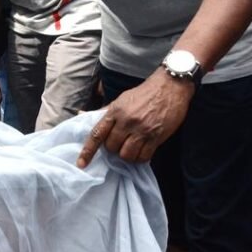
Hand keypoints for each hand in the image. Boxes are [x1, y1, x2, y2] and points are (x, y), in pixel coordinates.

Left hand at [77, 69, 193, 166]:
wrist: (169, 87)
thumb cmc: (143, 94)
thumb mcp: (121, 100)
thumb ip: (103, 111)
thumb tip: (81, 114)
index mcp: (115, 111)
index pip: (97, 134)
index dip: (88, 151)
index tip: (81, 164)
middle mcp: (127, 121)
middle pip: (111, 147)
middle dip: (113, 148)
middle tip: (120, 142)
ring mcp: (142, 130)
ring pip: (126, 155)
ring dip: (127, 155)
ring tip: (131, 147)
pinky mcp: (156, 137)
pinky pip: (143, 157)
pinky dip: (140, 158)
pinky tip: (142, 151)